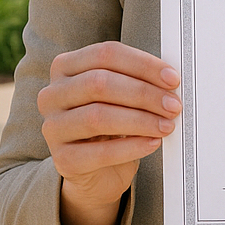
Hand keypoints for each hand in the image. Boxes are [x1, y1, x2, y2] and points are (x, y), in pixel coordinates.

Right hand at [37, 41, 180, 224]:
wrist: (98, 170)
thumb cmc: (112, 122)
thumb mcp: (121, 94)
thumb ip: (137, 80)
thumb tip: (170, 79)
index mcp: (65, 67)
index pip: (105, 54)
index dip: (142, 64)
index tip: (172, 78)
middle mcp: (52, 94)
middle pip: (100, 83)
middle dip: (143, 93)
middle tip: (173, 104)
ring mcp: (53, 127)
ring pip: (98, 117)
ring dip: (140, 120)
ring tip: (166, 125)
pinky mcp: (62, 160)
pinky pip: (99, 152)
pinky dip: (131, 147)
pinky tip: (152, 143)